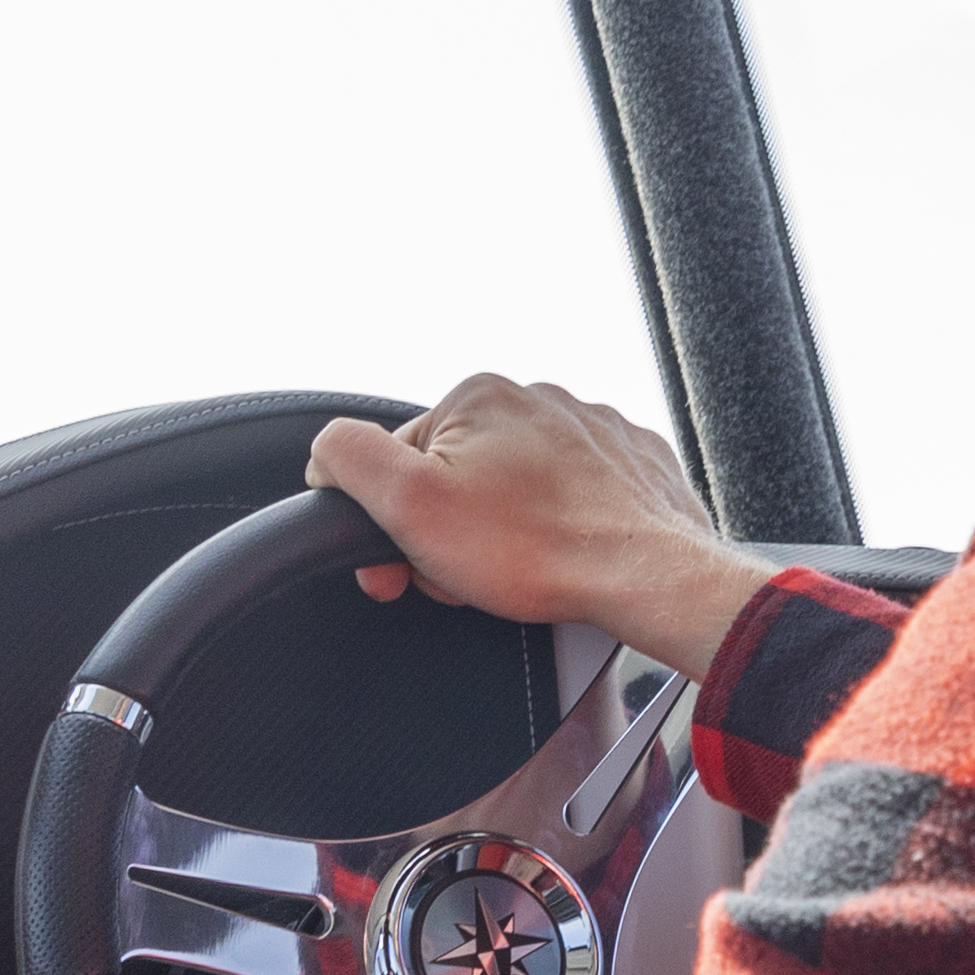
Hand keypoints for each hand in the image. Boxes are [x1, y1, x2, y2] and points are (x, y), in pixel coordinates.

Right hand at [308, 378, 772, 680]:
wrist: (648, 578)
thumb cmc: (538, 550)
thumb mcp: (410, 505)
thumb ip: (349, 459)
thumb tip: (326, 449)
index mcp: (479, 396)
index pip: (402, 461)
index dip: (395, 524)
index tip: (409, 568)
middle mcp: (540, 399)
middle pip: (461, 476)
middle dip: (452, 534)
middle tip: (468, 577)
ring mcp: (594, 431)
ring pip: (518, 489)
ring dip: (505, 535)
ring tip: (522, 572)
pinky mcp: (632, 467)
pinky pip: (577, 498)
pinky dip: (562, 529)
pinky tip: (564, 558)